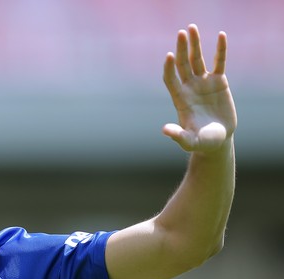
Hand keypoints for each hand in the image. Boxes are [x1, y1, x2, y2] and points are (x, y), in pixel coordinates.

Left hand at [163, 24, 236, 152]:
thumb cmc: (201, 142)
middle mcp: (189, 87)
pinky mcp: (218, 82)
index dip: (169, 68)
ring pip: (197, 59)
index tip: (169, 56)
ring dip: (195, 44)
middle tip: (181, 33)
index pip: (171, 79)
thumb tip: (164, 130)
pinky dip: (220, 50)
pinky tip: (220, 35)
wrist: (216, 141)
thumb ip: (178, 135)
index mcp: (180, 99)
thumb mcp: (189, 141)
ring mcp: (203, 83)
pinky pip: (219, 62)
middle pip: (182, 64)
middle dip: (181, 49)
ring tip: (192, 28)